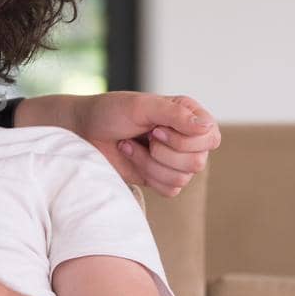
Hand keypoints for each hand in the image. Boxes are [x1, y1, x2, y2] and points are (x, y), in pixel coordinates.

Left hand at [72, 92, 220, 196]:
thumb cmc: (111, 111)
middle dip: (163, 153)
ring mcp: (174, 160)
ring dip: (149, 163)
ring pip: (182, 178)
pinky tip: (131, 156)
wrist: (84, 131)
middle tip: (145, 137)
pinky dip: (147, 174)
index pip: (210, 138)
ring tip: (131, 145)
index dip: (184, 140)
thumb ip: (175, 114)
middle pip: (197, 162)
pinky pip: (170, 190)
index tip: (156, 129)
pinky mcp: (160, 177)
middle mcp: (187, 139)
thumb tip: (207, 127)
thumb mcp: (142, 105)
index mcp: (189, 116)